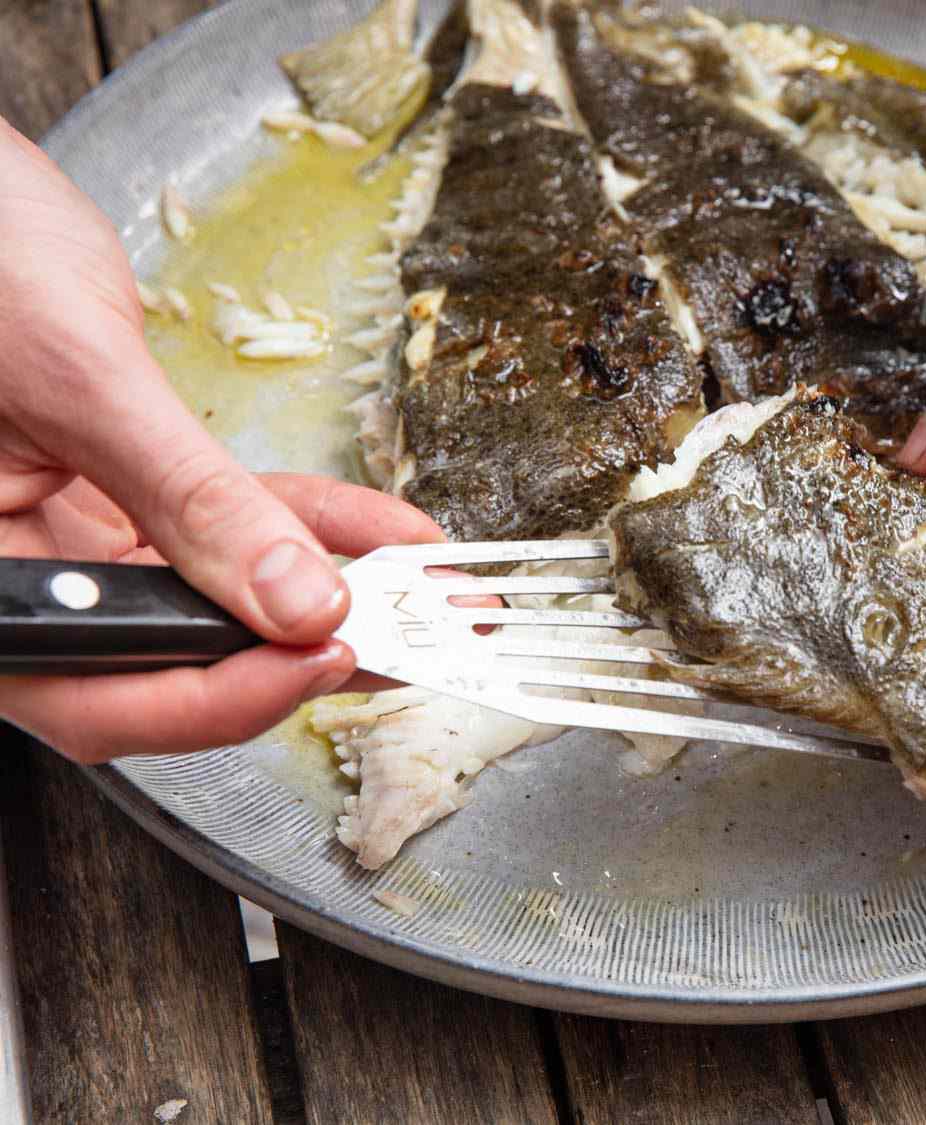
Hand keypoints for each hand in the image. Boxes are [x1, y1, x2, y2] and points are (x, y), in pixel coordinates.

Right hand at [0, 118, 442, 760]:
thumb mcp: (85, 384)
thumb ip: (192, 499)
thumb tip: (299, 601)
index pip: (100, 699)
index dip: (223, 700)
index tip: (324, 659)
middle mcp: (30, 582)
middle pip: (176, 658)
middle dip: (306, 651)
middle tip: (415, 640)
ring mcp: (78, 545)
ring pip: (219, 598)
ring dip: (333, 592)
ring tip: (430, 591)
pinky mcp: (124, 499)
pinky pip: (228, 527)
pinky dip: (307, 525)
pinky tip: (386, 531)